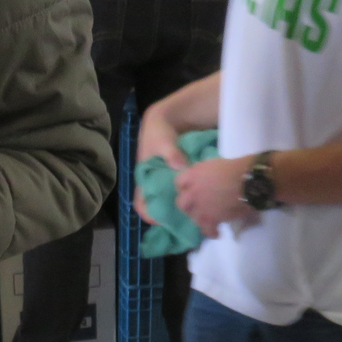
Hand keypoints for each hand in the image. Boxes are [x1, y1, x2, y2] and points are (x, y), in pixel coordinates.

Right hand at [133, 102, 189, 223]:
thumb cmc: (158, 133)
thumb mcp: (164, 141)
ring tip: (196, 211)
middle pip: (157, 207)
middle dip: (170, 216)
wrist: (164, 120)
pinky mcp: (173, 179)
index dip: (149, 215)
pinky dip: (188, 196)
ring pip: (169, 201)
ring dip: (180, 208)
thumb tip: (181, 168)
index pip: (141, 204)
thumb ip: (172, 155)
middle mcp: (153, 184)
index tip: (164, 220)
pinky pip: (179, 192)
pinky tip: (200, 197)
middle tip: (187, 218)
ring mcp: (163, 183)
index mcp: (144, 179)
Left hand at [174, 155, 256, 232]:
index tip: (191, 188)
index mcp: (193, 175)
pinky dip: (212, 232)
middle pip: (181, 203)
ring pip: (193, 218)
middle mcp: (193, 192)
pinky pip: (207, 230)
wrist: (249, 181)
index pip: (179, 182)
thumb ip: (202, 173)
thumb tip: (202, 180)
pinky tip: (217, 232)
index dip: (184, 187)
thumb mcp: (214, 164)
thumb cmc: (236, 168)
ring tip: (209, 219)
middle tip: (198, 205)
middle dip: (188, 205)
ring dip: (200, 218)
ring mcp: (200, 207)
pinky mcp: (211, 219)